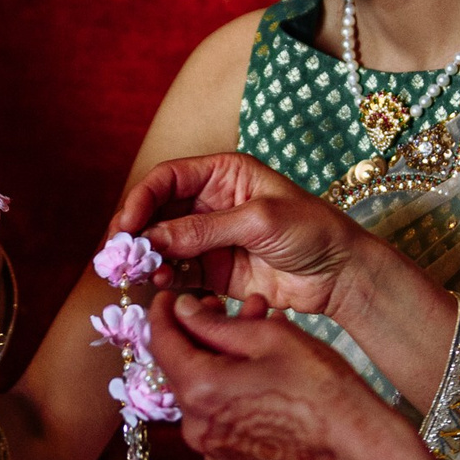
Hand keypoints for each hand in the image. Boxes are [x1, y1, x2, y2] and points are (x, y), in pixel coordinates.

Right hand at [109, 153, 385, 318]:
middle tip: (117, 254)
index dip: (141, 199)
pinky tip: (161, 285)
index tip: (126, 226)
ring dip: (148, 259)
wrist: (342, 274)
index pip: (168, 178)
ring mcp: (212, 240)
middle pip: (158, 213)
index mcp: (223, 174)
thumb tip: (153, 240)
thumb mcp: (258, 221)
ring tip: (138, 273)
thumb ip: (204, 230)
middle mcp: (212, 203)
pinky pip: (180, 274)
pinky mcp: (216, 273)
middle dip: (136, 232)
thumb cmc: (312, 231)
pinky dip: (166, 280)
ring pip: (165, 246)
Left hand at [146, 293, 436, 459]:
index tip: (169, 296)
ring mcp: (211, 445)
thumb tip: (182, 311)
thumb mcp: (270, 337)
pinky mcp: (228, 457)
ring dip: (219, 357)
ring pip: (201, 387)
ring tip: (256, 330)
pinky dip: (228, 385)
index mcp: (200, 389)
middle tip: (228, 306)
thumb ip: (216, 323)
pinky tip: (259, 367)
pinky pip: (216, 412)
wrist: (356, 447)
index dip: (162, 314)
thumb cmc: (321, 388)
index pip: (161, 343)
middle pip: (181, 366)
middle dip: (200, 332)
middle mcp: (195, 424)